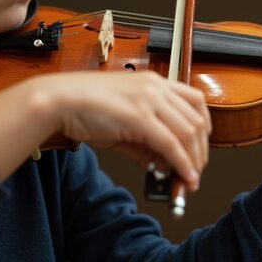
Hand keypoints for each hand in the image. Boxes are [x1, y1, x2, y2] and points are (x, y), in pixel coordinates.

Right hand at [39, 70, 209, 190]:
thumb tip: (164, 162)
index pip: (196, 102)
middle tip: (196, 171)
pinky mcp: (139, 117)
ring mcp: (149, 99)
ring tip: (189, 179)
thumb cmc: (85, 106)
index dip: (204, 129)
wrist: (57, 100)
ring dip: (194, 160)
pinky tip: (184, 177)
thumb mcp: (125, 120)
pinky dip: (182, 163)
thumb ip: (146, 141)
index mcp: (155, 82)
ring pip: (188, 133)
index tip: (200, 148)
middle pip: (197, 120)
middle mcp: (156, 87)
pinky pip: (170, 144)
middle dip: (201, 151)